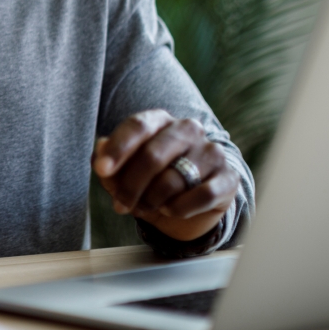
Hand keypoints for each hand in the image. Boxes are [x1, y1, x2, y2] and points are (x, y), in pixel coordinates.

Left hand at [93, 109, 238, 242]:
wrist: (190, 203)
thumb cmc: (150, 181)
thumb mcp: (124, 174)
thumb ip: (108, 163)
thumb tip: (99, 149)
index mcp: (160, 120)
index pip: (137, 126)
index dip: (118, 148)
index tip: (101, 169)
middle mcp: (188, 129)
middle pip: (152, 155)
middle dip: (131, 186)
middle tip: (121, 204)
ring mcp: (211, 151)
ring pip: (173, 179)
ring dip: (152, 200)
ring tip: (145, 207)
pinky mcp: (229, 177)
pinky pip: (202, 195)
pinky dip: (180, 208)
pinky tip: (170, 209)